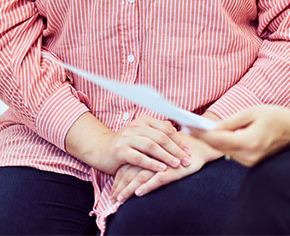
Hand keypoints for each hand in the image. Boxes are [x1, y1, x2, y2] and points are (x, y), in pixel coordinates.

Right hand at [66, 113, 190, 175]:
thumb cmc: (127, 145)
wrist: (101, 149)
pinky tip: (161, 169)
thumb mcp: (142, 135)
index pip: (166, 128)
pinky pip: (139, 157)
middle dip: (176, 149)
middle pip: (161, 137)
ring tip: (176, 164)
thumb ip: (157, 134)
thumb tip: (181, 135)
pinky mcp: (120, 150)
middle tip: (186, 159)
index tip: (188, 150)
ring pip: (151, 146)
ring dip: (166, 156)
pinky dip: (151, 163)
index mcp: (144, 120)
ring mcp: (127, 137)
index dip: (179, 139)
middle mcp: (136, 126)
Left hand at [110, 130, 221, 202]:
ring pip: (140, 177)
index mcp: (145, 152)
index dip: (118, 180)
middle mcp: (150, 156)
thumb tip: (133, 174)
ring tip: (120, 199)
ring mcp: (161, 163)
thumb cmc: (177, 151)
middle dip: (120, 187)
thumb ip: (147, 160)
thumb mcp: (159, 155)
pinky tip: (139, 193)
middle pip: (130, 173)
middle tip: (113, 199)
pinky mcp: (172, 169)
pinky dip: (147, 186)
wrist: (199, 145)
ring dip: (129, 190)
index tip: (112, 192)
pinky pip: (157, 179)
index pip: (127, 167)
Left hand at [192, 105, 289, 165]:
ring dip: (214, 141)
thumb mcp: (251, 112)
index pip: (219, 141)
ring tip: (200, 130)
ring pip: (225, 151)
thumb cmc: (275, 117)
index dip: (202, 135)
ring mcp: (251, 162)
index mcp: (249, 142)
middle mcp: (249, 156)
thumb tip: (211, 128)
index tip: (188, 127)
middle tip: (189, 127)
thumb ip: (230, 122)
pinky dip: (225, 145)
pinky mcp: (252, 163)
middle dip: (204, 137)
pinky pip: (233, 153)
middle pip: (219, 148)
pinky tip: (218, 136)